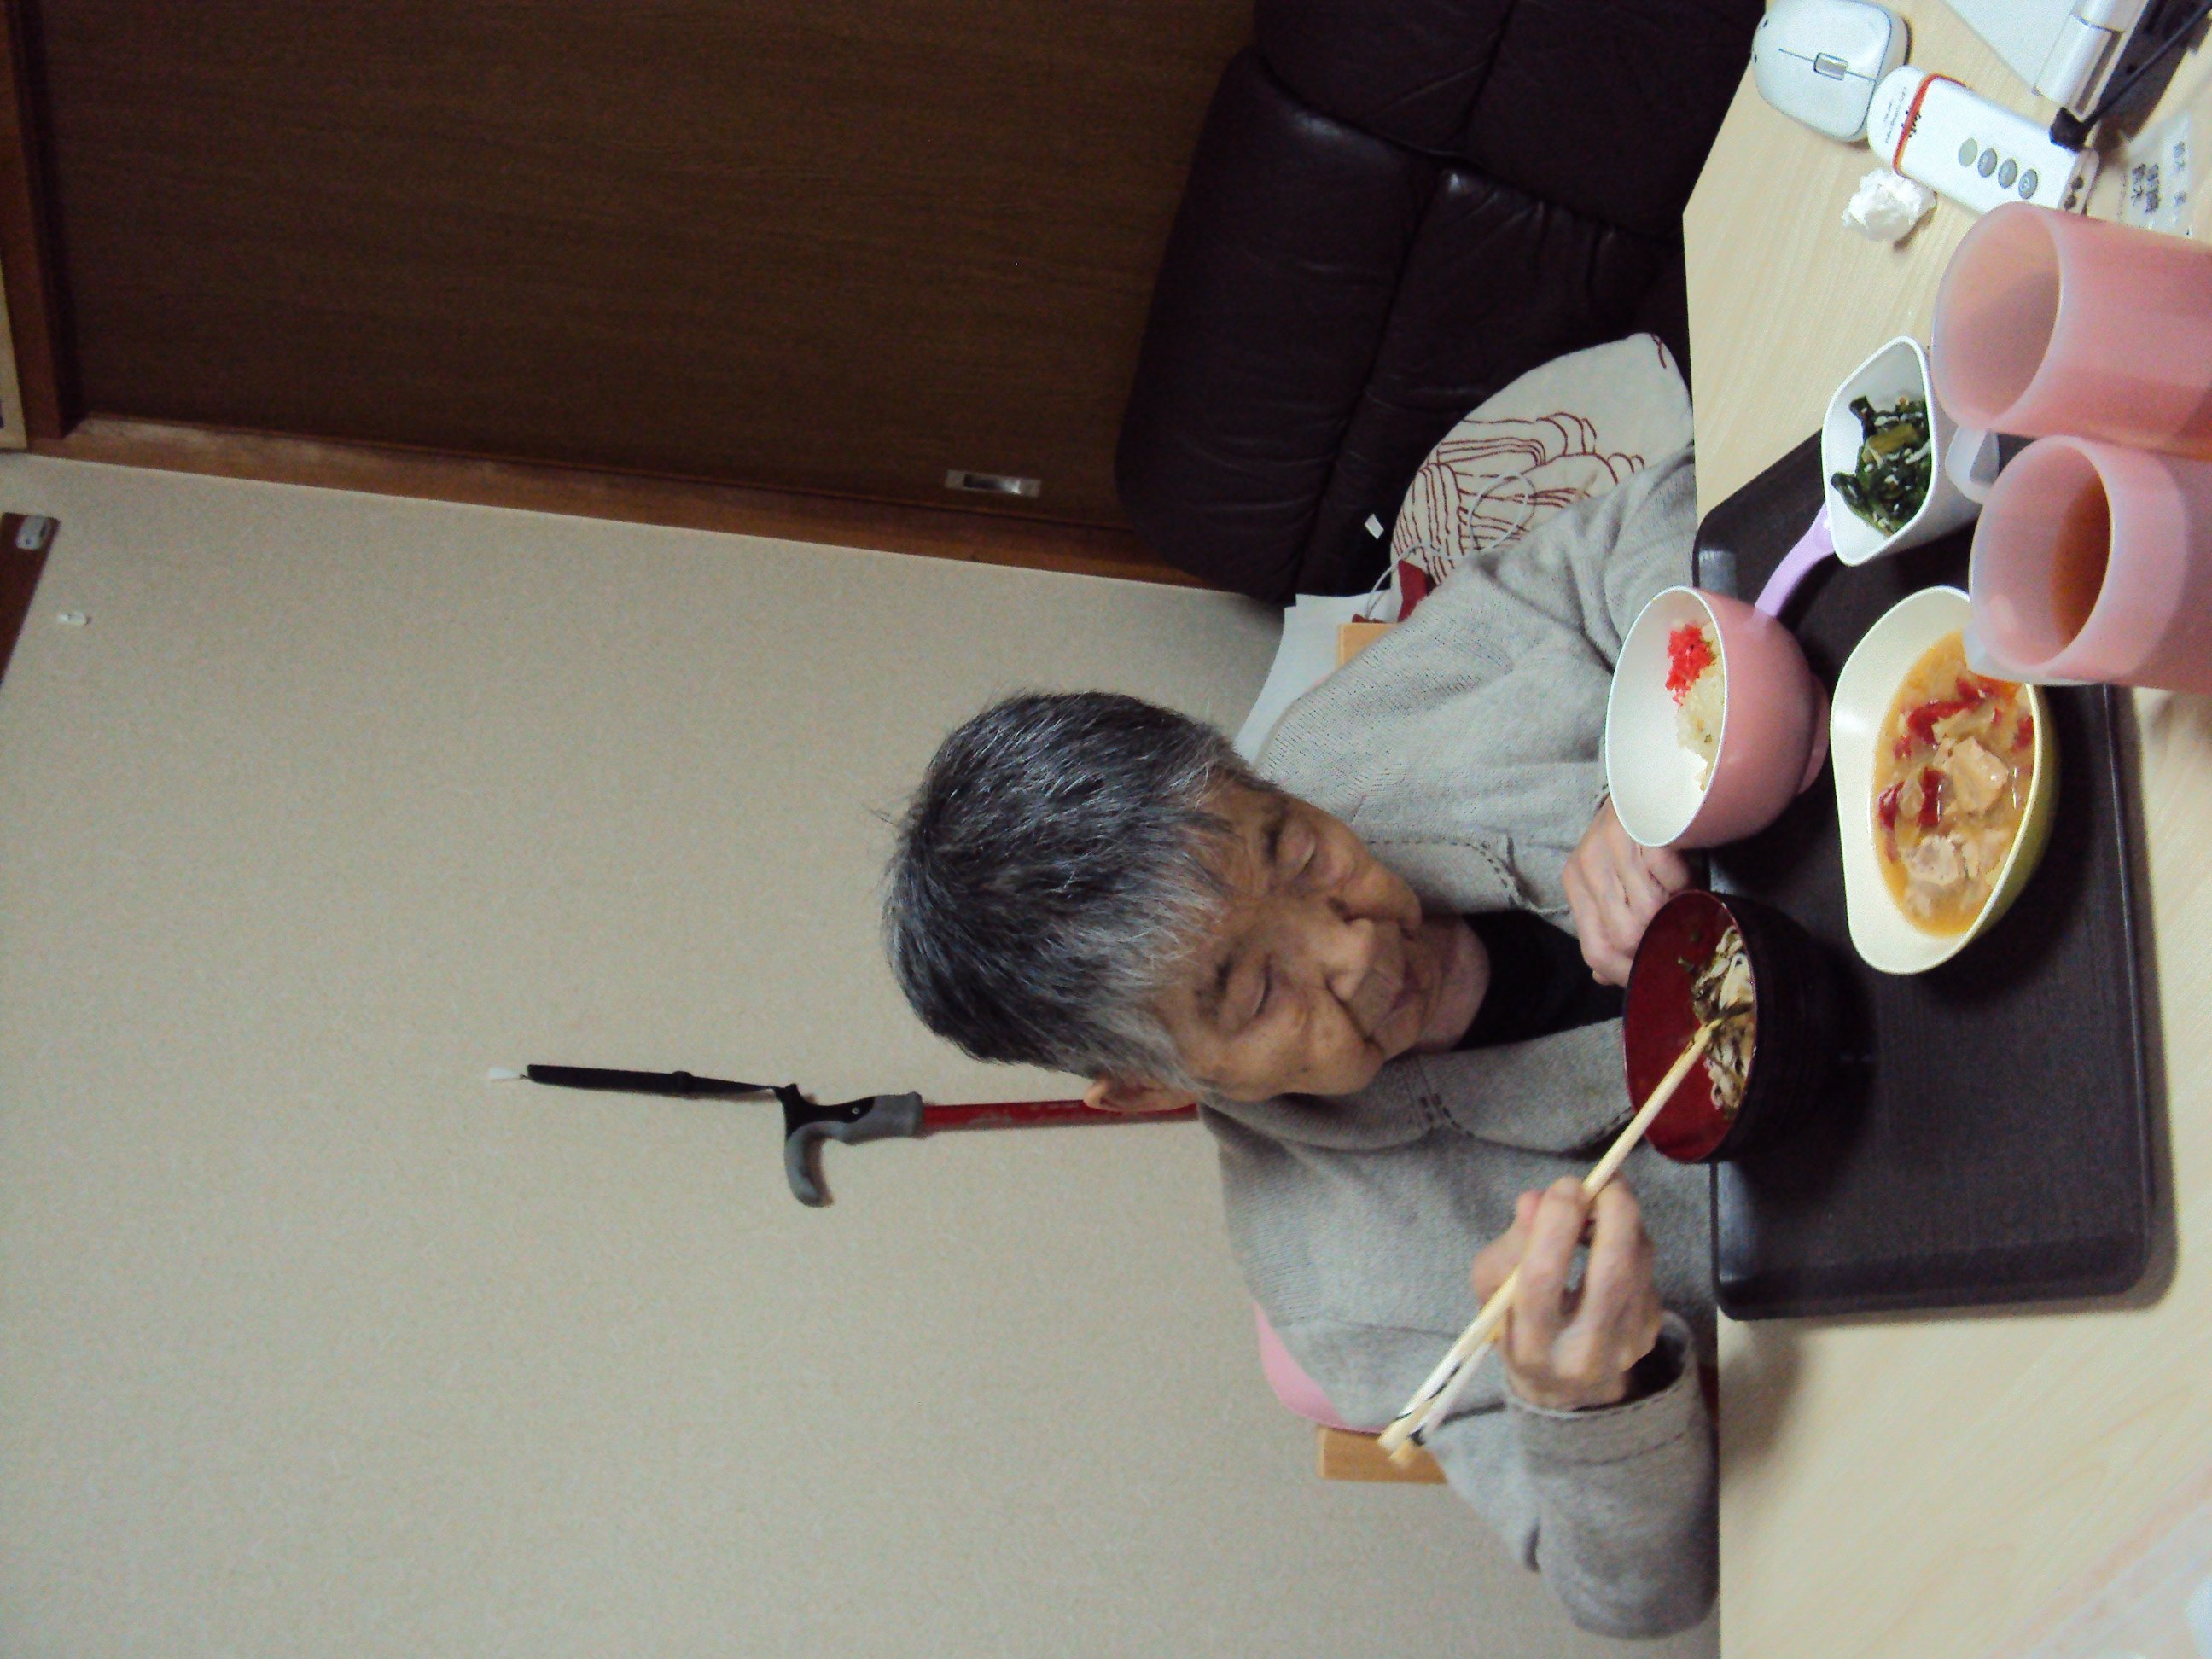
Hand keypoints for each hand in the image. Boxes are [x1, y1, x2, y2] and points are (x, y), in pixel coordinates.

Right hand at [1470, 1179, 1664, 1411]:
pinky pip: (1647, 1273)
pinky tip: (1611, 1234)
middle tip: (1604, 1181)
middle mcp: (1582, 1353)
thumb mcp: (1493, 1286)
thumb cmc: (1514, 1321)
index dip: (1555, 1224)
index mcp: (1530, 1344)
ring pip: (1637, 1268)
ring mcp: (1624, 1346)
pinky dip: (1632, 1241)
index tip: (1563, 1185)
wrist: (1559, 1383)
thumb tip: (1535, 1199)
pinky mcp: (1649, 1334)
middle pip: (1611, 1275)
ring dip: (1625, 1222)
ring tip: (1603, 1200)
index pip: (1543, 1277)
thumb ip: (1511, 1244)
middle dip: (1613, 1216)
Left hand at [1561, 797, 1691, 985]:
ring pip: (1648, 911)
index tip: (1656, 973)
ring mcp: (1608, 842)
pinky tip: (1686, 872)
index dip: (1628, 971)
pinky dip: (1683, 880)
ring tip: (1685, 897)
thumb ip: (1610, 926)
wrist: (1650, 776)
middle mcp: (1585, 864)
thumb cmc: (1640, 834)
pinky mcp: (1637, 823)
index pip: (1596, 951)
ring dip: (1676, 910)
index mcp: (1575, 883)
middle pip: (1625, 936)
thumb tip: (1605, 977)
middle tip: (1681, 929)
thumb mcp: (1617, 880)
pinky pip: (1665, 874)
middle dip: (1660, 940)